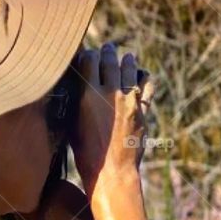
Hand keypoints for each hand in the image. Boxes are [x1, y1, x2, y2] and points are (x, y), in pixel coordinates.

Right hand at [71, 42, 152, 197]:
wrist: (112, 172)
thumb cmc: (86, 152)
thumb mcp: (73, 124)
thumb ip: (77, 101)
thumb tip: (78, 85)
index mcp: (88, 94)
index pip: (89, 60)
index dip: (89, 54)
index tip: (89, 53)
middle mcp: (110, 93)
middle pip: (110, 61)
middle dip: (108, 52)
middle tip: (109, 47)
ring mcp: (129, 100)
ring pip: (130, 69)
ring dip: (127, 61)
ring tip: (127, 56)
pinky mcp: (142, 110)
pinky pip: (147, 86)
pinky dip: (144, 78)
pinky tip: (142, 75)